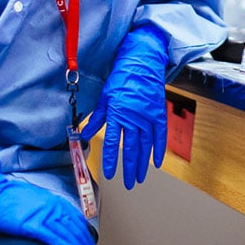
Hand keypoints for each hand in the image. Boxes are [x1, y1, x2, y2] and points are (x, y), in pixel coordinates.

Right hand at [0, 154, 101, 244]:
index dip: (85, 237)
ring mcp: (44, 215)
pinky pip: (58, 239)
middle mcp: (53, 207)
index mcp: (51, 202)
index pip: (75, 221)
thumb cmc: (2, 197)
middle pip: (78, 230)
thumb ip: (39, 211)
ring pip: (72, 236)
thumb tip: (43, 222)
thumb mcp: (27, 201)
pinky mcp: (34, 225)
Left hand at [79, 26, 168, 189]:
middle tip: (128, 184)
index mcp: (117, 113)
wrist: (143, 60)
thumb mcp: (104, 96)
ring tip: (140, 178)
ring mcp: (148, 116)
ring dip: (142, 164)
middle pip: (130, 149)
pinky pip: (160, 135)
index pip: (111, 143)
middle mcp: (133, 117)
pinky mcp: (159, 113)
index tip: (109, 175)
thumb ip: (96, 118)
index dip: (110, 161)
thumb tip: (84, 134)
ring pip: (145, 146)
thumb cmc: (122, 76)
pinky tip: (157, 162)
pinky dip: (159, 149)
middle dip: (128, 169)